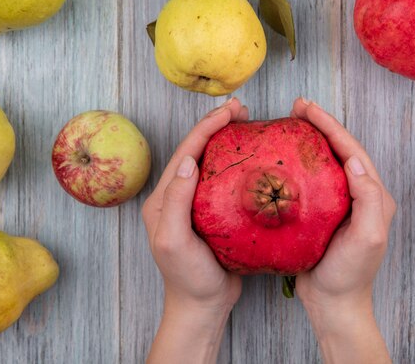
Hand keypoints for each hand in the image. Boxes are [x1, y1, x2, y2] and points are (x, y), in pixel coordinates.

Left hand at [142, 98, 247, 363]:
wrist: (202, 306)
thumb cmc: (188, 277)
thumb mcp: (175, 241)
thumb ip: (176, 202)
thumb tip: (187, 162)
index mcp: (163, 200)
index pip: (185, 154)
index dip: (206, 128)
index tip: (230, 111)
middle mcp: (176, 197)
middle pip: (196, 152)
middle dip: (216, 126)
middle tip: (241, 108)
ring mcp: (195, 204)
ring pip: (210, 163)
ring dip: (225, 141)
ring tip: (246, 124)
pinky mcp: (213, 214)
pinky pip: (224, 181)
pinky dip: (236, 164)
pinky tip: (252, 158)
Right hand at [291, 98, 395, 363]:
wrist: (334, 304)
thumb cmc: (350, 274)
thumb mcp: (367, 237)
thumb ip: (368, 199)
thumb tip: (354, 160)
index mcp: (373, 195)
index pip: (351, 150)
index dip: (330, 126)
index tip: (306, 108)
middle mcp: (360, 194)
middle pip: (340, 150)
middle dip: (320, 126)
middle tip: (296, 108)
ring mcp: (341, 204)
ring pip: (326, 162)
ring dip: (310, 141)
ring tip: (290, 125)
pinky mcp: (323, 213)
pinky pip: (312, 180)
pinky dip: (300, 164)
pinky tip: (283, 160)